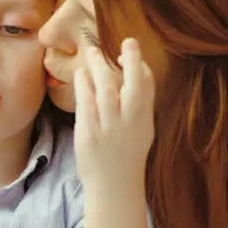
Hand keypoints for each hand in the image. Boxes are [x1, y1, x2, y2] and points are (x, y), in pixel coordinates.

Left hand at [73, 37, 155, 183]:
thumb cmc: (128, 153)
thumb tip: (138, 70)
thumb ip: (141, 102)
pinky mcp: (88, 133)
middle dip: (130, 60)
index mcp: (144, 119)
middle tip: (126, 42)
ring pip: (105, 89)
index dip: (139, 65)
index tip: (129, 49)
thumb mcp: (143, 128)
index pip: (146, 86)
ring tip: (93, 52)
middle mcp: (129, 122)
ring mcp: (108, 127)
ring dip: (99, 66)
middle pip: (131, 85)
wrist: (113, 186)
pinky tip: (81, 73)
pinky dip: (84, 84)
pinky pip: (85, 102)